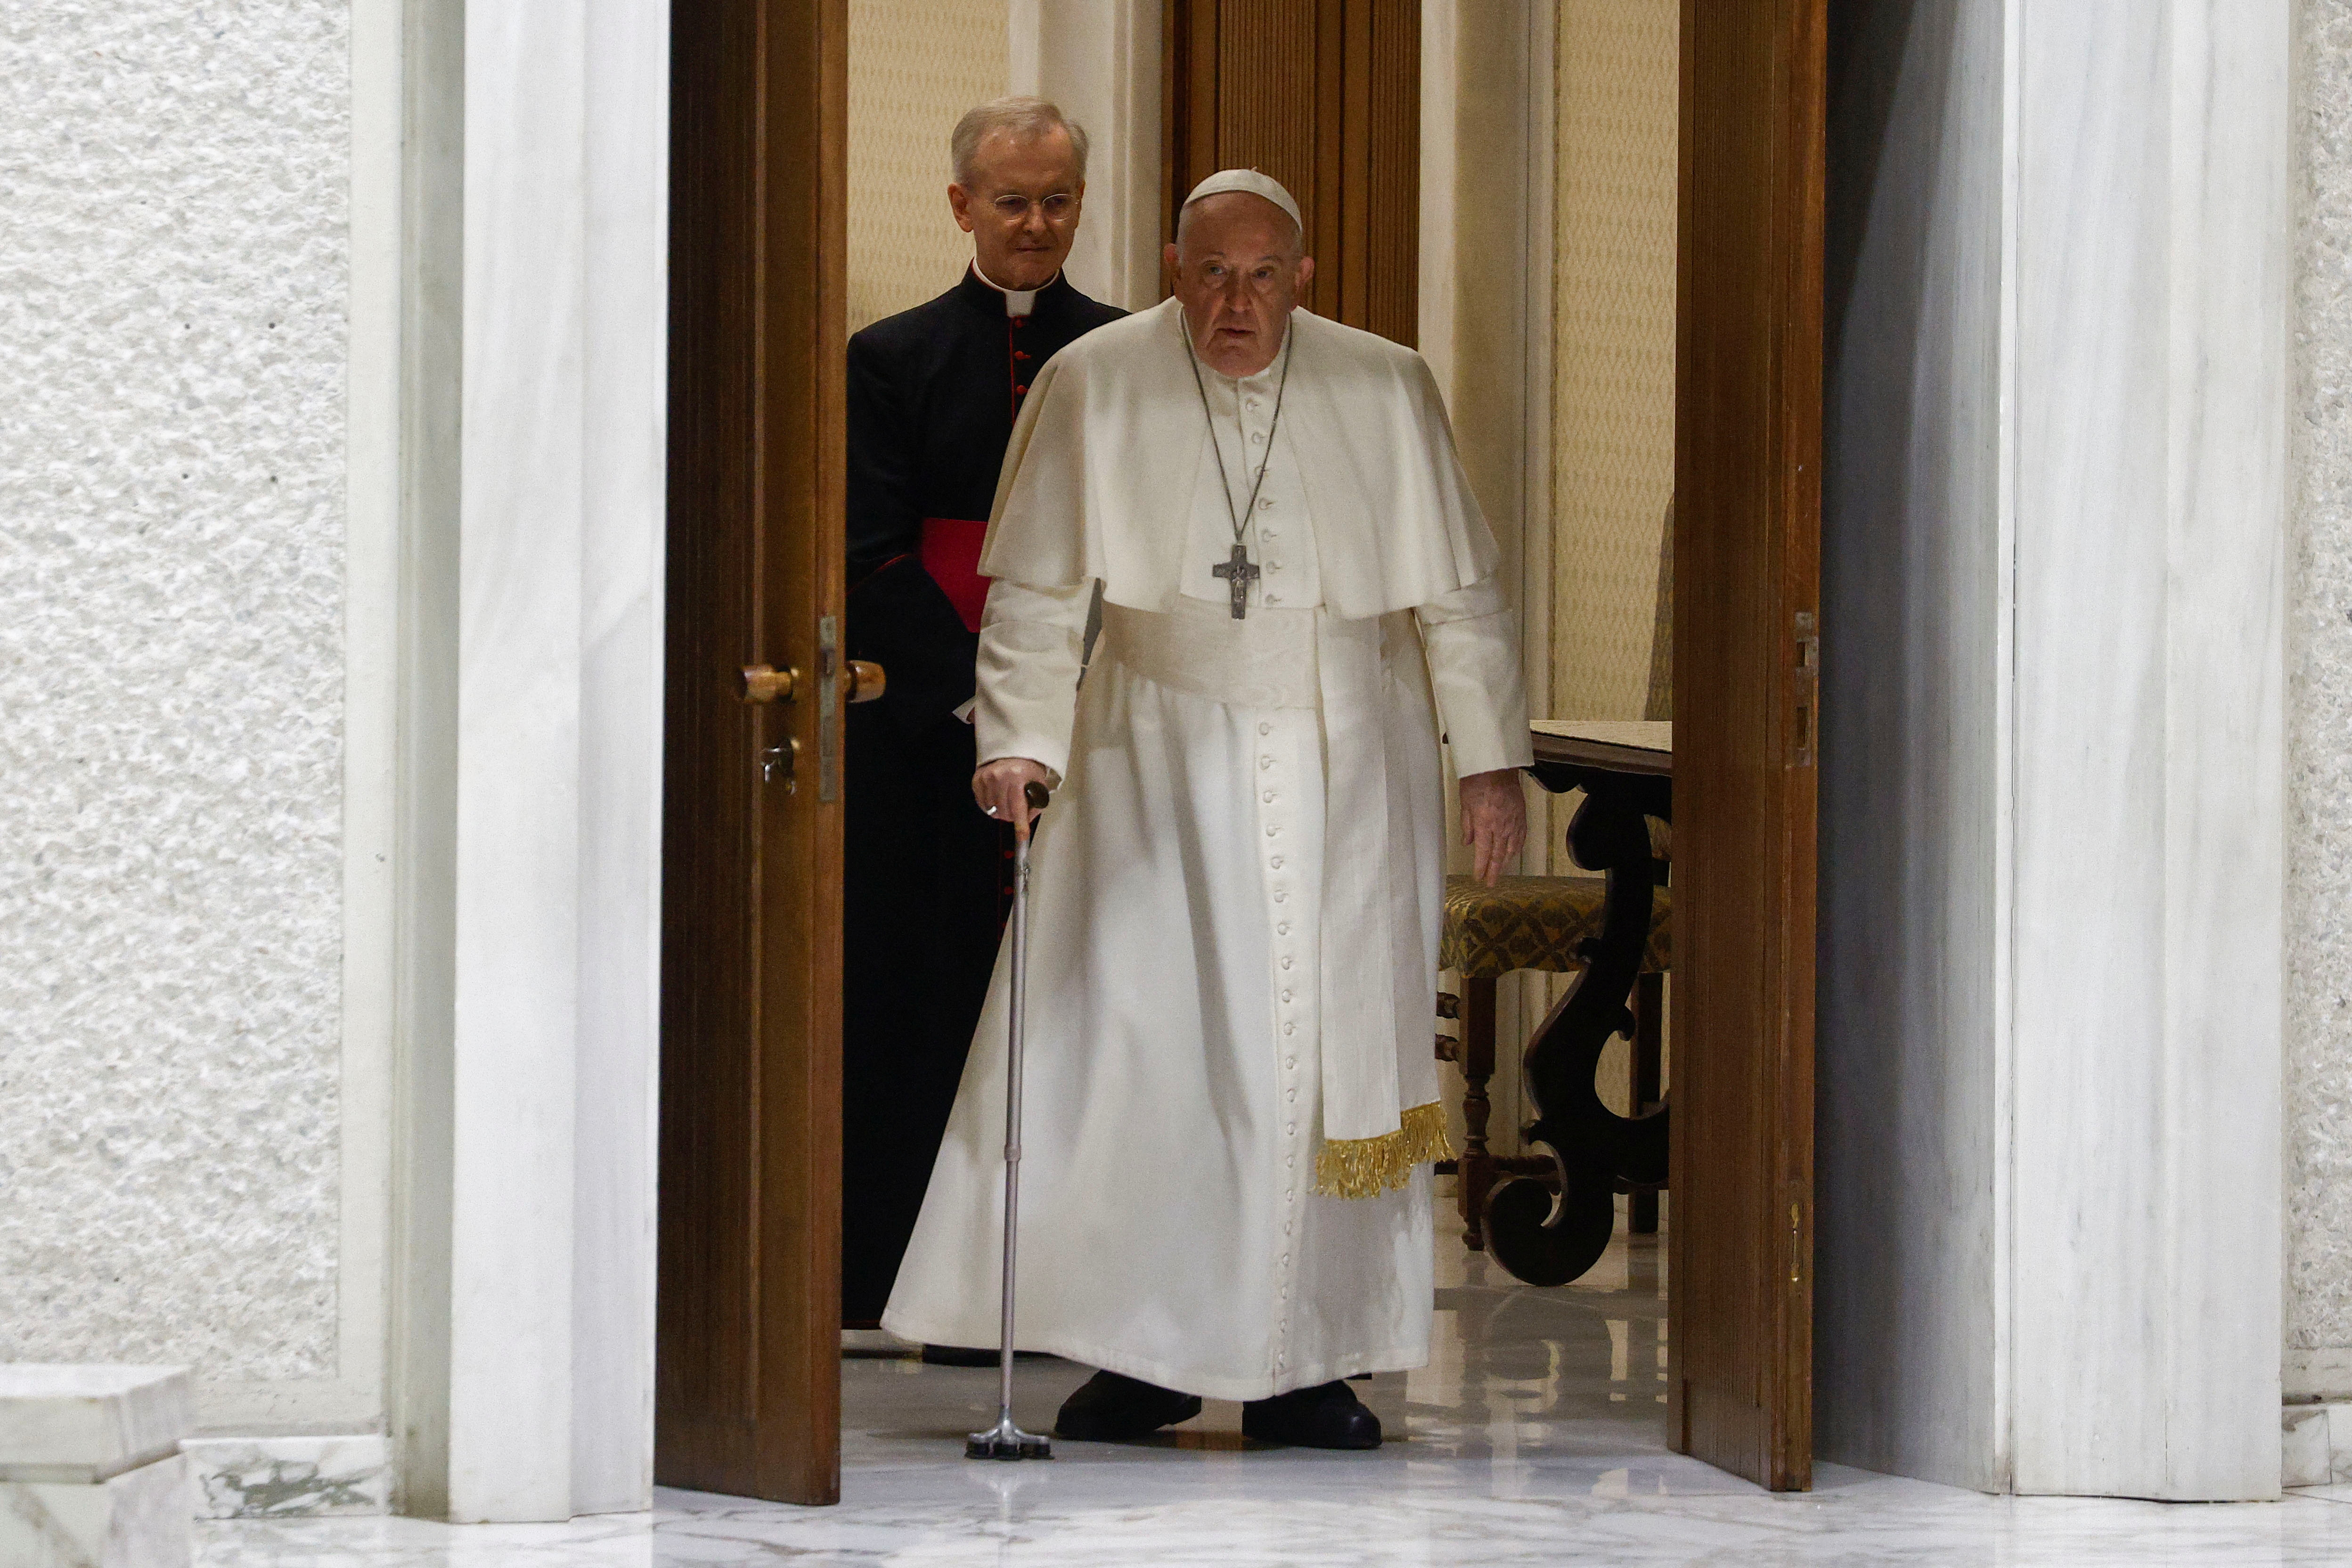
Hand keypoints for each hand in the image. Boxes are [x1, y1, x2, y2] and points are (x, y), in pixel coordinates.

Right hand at [972, 757, 1051, 840]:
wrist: (1014, 753)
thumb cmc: (1028, 770)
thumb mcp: (1039, 786)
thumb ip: (1035, 806)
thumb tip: (1025, 823)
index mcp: (1018, 776)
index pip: (1018, 807)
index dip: (1020, 825)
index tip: (1022, 837)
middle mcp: (1000, 776)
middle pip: (1004, 812)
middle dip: (1011, 817)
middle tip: (1016, 811)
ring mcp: (987, 777)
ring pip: (992, 810)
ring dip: (1000, 811)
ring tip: (1007, 801)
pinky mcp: (977, 779)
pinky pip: (982, 803)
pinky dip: (990, 806)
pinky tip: (997, 798)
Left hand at [1458, 768, 1527, 886]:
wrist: (1497, 766)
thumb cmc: (1478, 780)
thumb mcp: (1465, 803)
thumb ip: (1467, 825)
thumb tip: (1467, 842)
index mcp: (1485, 824)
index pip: (1483, 852)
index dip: (1481, 867)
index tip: (1479, 877)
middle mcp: (1500, 826)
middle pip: (1498, 855)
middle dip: (1494, 871)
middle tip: (1491, 883)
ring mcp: (1513, 821)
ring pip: (1511, 848)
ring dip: (1505, 862)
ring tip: (1500, 870)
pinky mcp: (1521, 815)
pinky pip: (1521, 836)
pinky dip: (1517, 847)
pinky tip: (1514, 852)